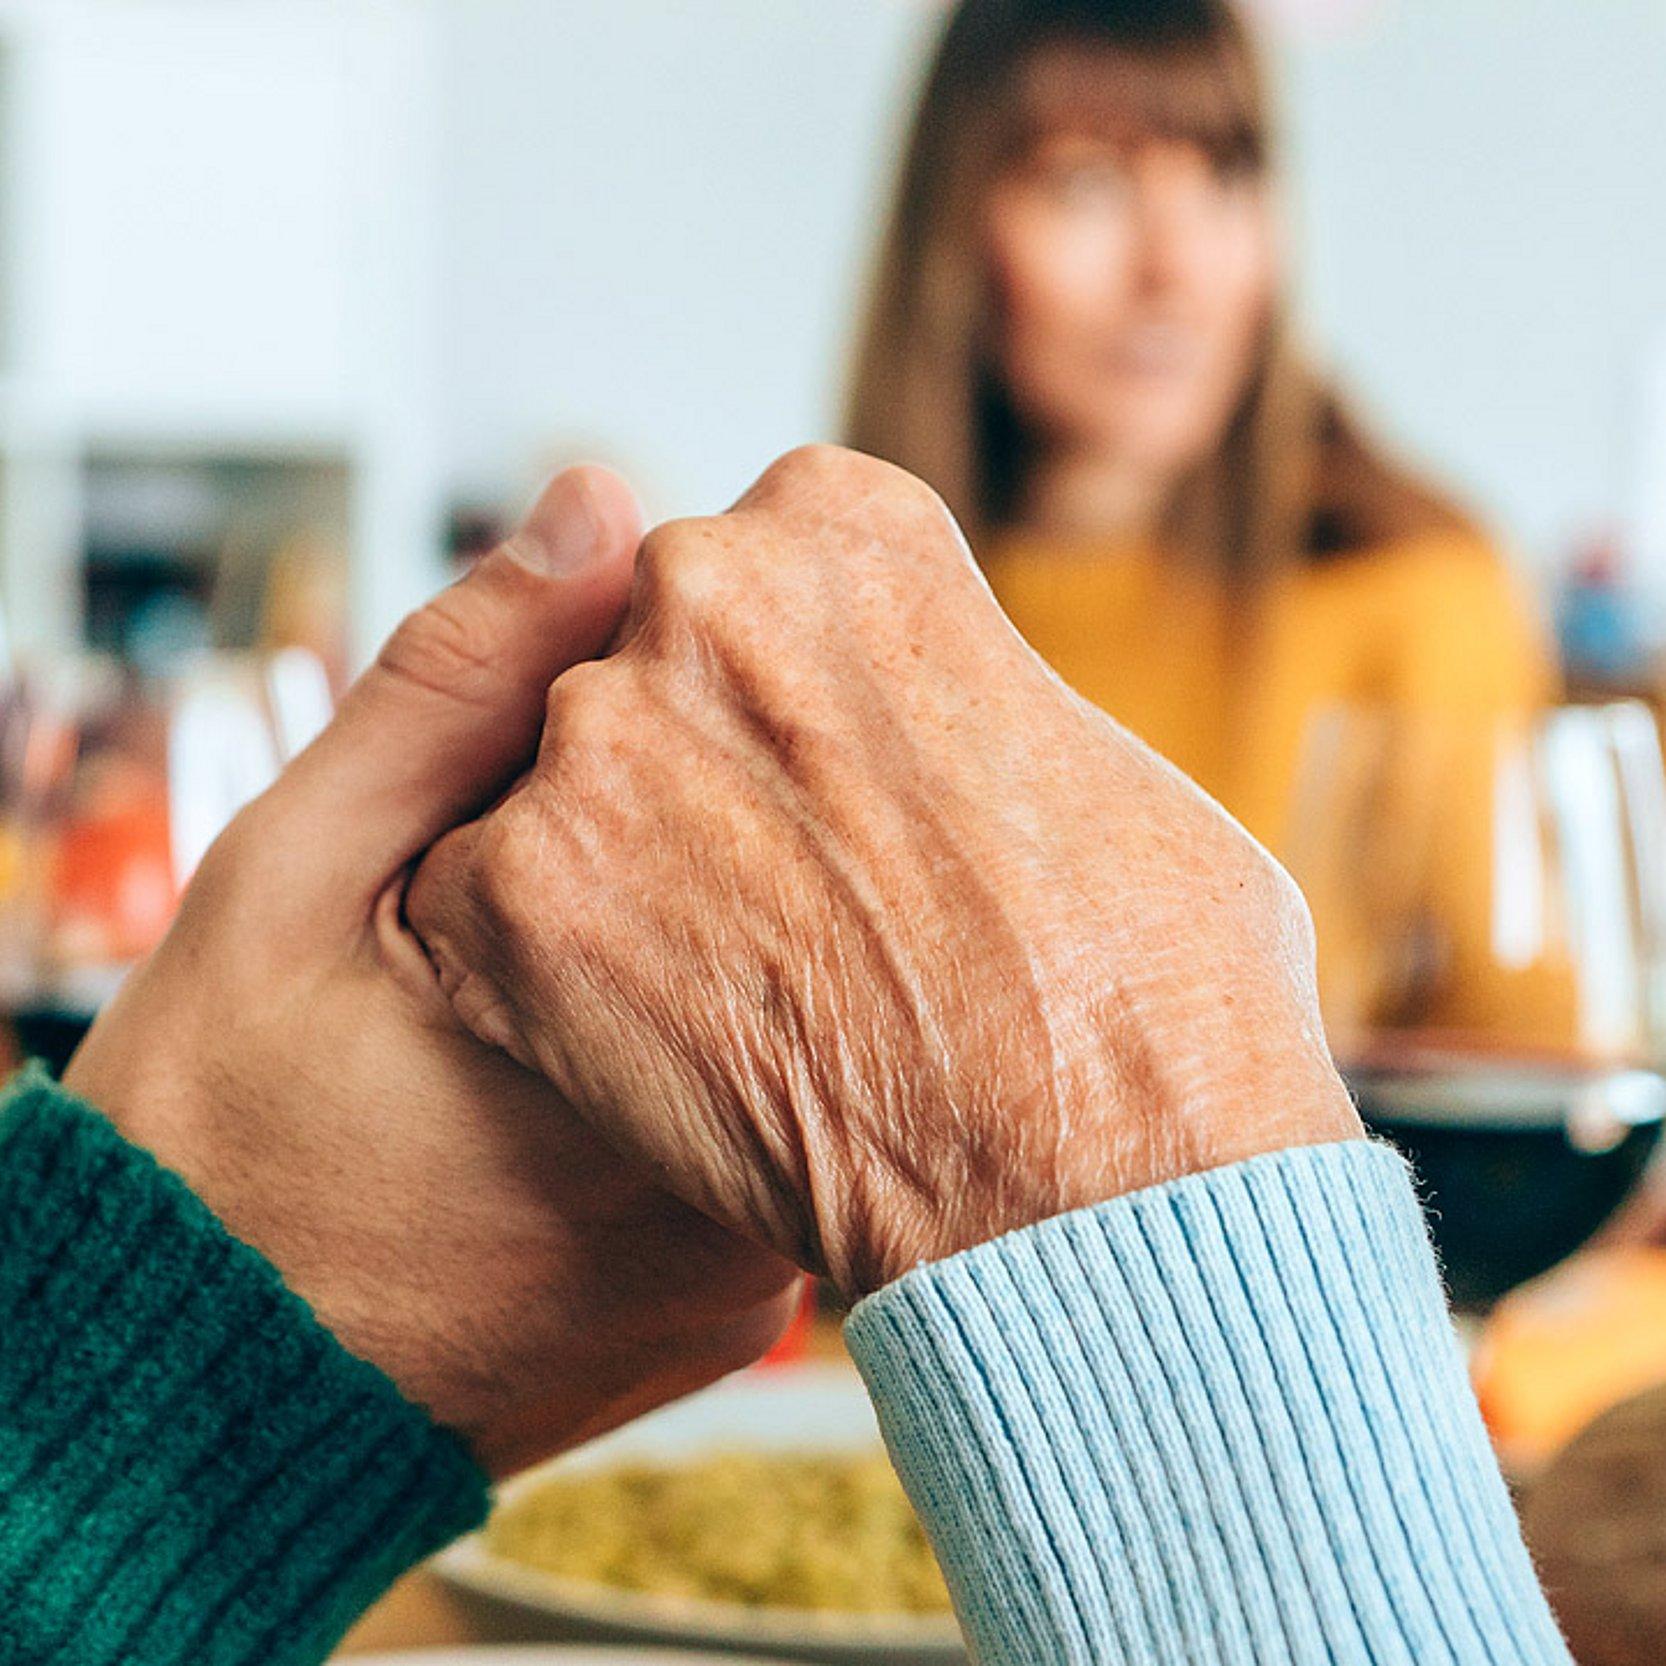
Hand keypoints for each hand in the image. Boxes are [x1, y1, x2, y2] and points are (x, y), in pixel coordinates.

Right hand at [65, 467, 797, 1474]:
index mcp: (631, 1027)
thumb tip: (598, 502)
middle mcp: (734, 1153)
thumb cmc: (228, 1132)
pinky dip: (744, 1047)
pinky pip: (794, 1124)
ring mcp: (760, 1245)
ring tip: (637, 915)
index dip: (735, 707)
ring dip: (757, 934)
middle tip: (652, 797)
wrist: (216, 1394)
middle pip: (825, 911)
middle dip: (755, 824)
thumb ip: (455, 688)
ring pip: (823, 1020)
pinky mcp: (751, 1297)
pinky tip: (654, 1021)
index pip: (785, 794)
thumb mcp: (296, 873)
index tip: (681, 677)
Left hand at [406, 445, 1359, 1297]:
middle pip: (646, 667)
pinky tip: (653, 1046)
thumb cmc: (1148, 988)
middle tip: (777, 895)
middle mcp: (707, 587)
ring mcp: (601, 732)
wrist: (1099, 1182)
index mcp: (850, 527)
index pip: (758, 577)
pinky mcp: (517, 891)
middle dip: (696, 768)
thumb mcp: (1092, 761)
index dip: (792, 699)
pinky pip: (482, 907)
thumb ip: (960, 696)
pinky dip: (536, 980)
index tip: (828, 783)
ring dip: (615, 871)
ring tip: (734, 987)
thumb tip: (923, 730)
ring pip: (557, 784)